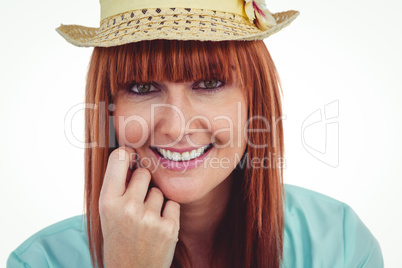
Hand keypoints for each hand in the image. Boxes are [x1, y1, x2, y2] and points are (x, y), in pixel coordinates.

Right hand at [99, 147, 179, 267]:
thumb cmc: (119, 240)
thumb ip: (116, 187)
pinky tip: (157, 228)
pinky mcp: (168, 228)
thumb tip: (130, 153)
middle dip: (142, 183)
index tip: (130, 154)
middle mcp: (127, 208)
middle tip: (137, 203)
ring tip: (145, 221)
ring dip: (155, 201)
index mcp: (107, 202)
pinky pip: (172, 204)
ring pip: (159, 190)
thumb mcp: (107, 214)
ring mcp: (149, 218)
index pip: (118, 159)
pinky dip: (168, 213)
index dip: (126, 154)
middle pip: (143, 173)